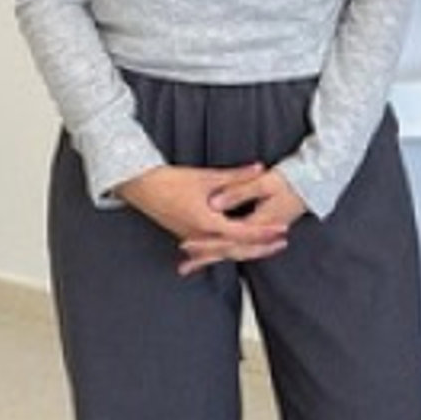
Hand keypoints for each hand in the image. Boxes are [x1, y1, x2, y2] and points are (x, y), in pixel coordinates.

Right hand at [116, 163, 307, 275]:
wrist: (137, 186)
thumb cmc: (168, 180)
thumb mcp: (206, 177)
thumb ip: (236, 176)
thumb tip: (260, 168)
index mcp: (207, 223)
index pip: (243, 233)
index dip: (265, 232)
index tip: (282, 230)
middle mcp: (199, 236)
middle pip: (236, 249)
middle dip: (260, 248)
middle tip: (281, 244)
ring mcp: (191, 238)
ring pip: (224, 251)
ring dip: (245, 250)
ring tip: (265, 248)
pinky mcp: (184, 235)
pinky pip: (210, 249)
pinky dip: (226, 249)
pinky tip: (235, 250)